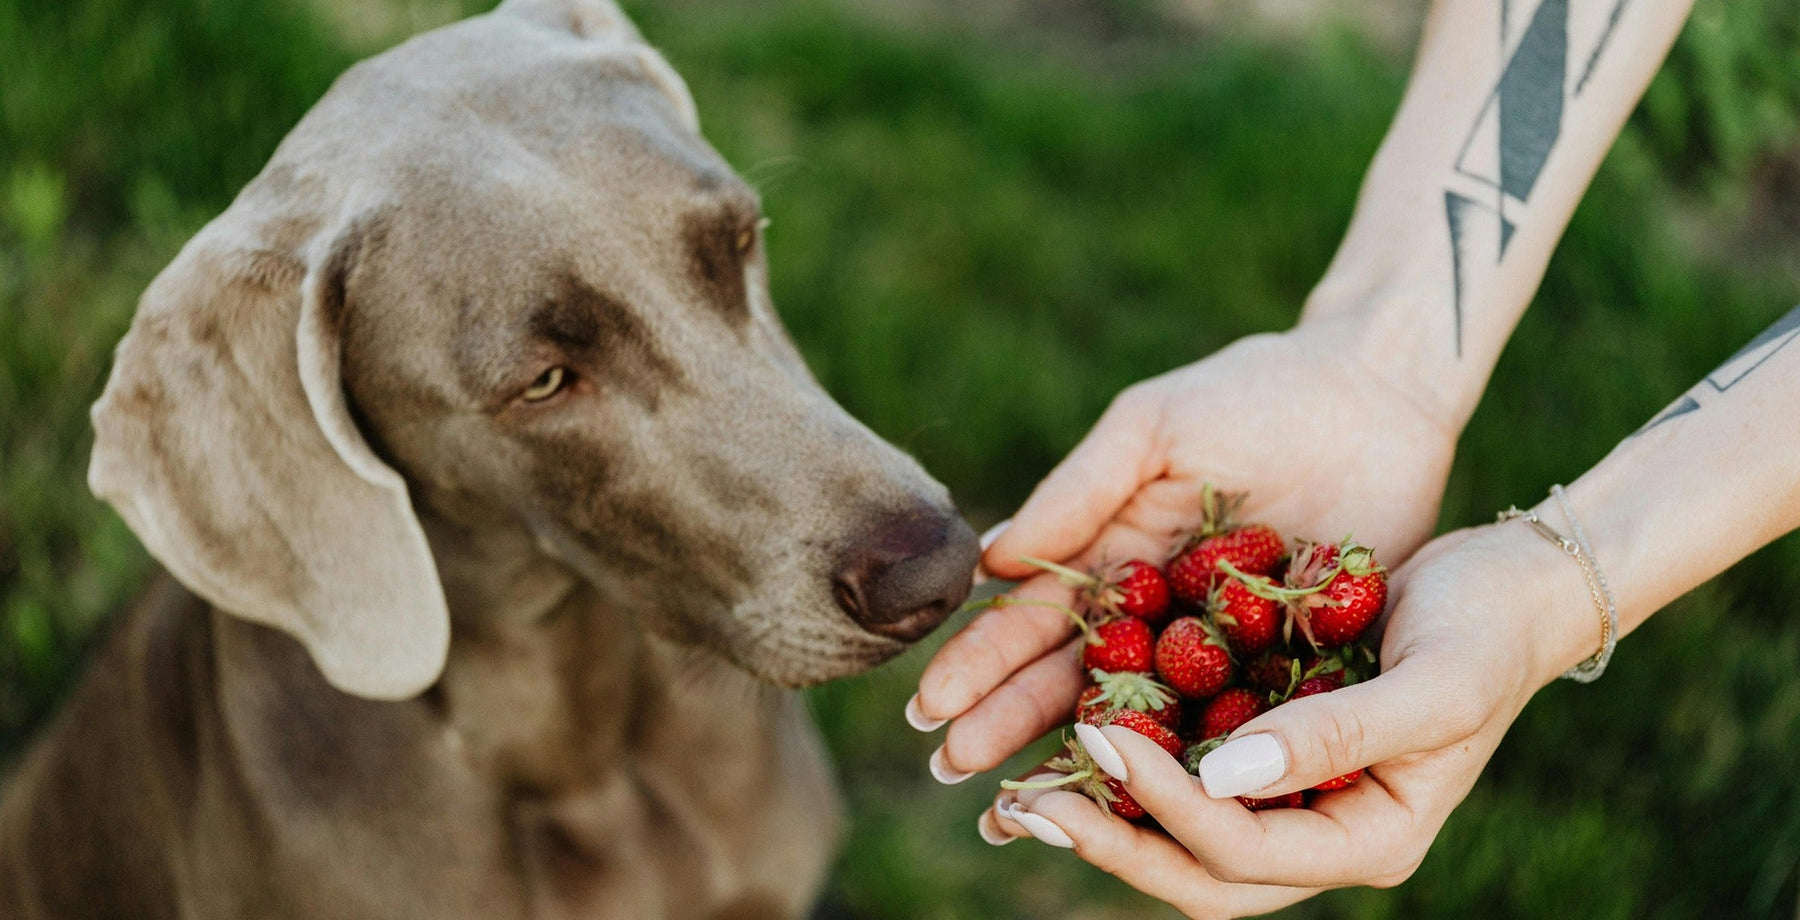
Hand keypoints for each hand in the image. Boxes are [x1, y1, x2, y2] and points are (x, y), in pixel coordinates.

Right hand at [912, 324, 1458, 779]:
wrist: (1378, 393)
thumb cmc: (1255, 393)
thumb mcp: (1153, 428)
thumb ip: (1078, 491)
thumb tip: (988, 561)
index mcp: (1111, 558)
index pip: (1032, 621)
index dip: (980, 665)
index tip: (930, 709)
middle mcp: (1155, 616)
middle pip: (1071, 682)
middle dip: (1007, 725)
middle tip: (951, 772)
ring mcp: (1220, 650)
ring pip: (1143, 721)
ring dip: (1086, 764)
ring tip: (1026, 809)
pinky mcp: (1292, 669)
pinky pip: (1239, 724)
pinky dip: (1198, 765)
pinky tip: (1154, 806)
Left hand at [990, 522, 1593, 917]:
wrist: (1511, 583)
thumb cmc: (1488, 630)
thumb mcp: (1434, 686)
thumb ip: (1336, 736)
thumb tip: (1221, 778)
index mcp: (1365, 839)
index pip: (1241, 853)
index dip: (1163, 809)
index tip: (1100, 740)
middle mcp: (1318, 831)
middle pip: (1195, 869)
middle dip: (1108, 842)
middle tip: (1020, 805)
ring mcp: (1288, 794)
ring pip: (1179, 831)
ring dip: (1102, 814)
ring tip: (1017, 788)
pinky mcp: (1263, 745)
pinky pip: (1183, 768)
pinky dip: (1128, 760)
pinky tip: (1067, 728)